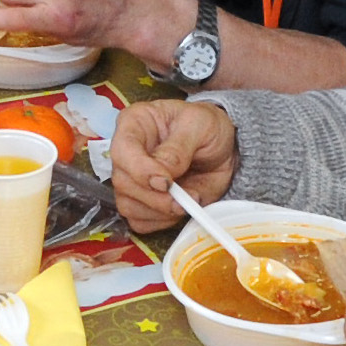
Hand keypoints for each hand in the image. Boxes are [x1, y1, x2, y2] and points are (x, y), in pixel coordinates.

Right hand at [108, 102, 238, 232]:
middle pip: (123, 182)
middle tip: (183, 198)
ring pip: (128, 206)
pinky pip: (140, 222)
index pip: (122, 150)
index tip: (166, 182)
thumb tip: (161, 173)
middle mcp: (128, 153)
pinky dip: (161, 222)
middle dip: (154, 197)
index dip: (140, 170)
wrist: (223, 148)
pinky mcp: (143, 202)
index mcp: (135, 124)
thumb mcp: (199, 124)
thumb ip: (179, 148)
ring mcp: (133, 179)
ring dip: (159, 212)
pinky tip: (180, 209)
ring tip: (187, 201)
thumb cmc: (207, 127)